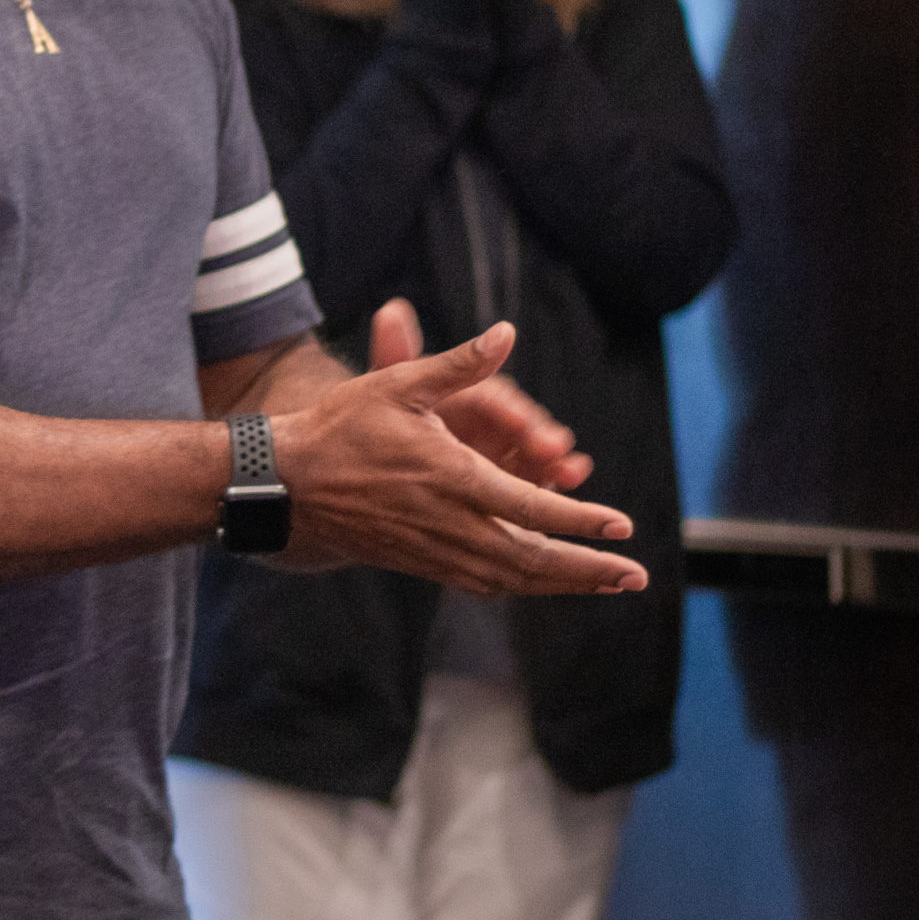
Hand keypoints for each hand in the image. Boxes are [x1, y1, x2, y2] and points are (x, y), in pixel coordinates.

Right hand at [272, 317, 643, 595]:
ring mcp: (434, 549)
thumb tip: (506, 333)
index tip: (622, 528)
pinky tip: (545, 585)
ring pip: (511, 579)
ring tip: (606, 586)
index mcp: (451, 478)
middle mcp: (448, 523)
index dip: (580, 520)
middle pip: (532, 559)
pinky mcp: (420, 562)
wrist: (285, 484)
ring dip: (562, 585)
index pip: (530, 507)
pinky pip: (482, 583)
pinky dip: (522, 586)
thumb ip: (459, 364)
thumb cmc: (340, 427)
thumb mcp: (399, 384)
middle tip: (633, 577)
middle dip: (587, 571)